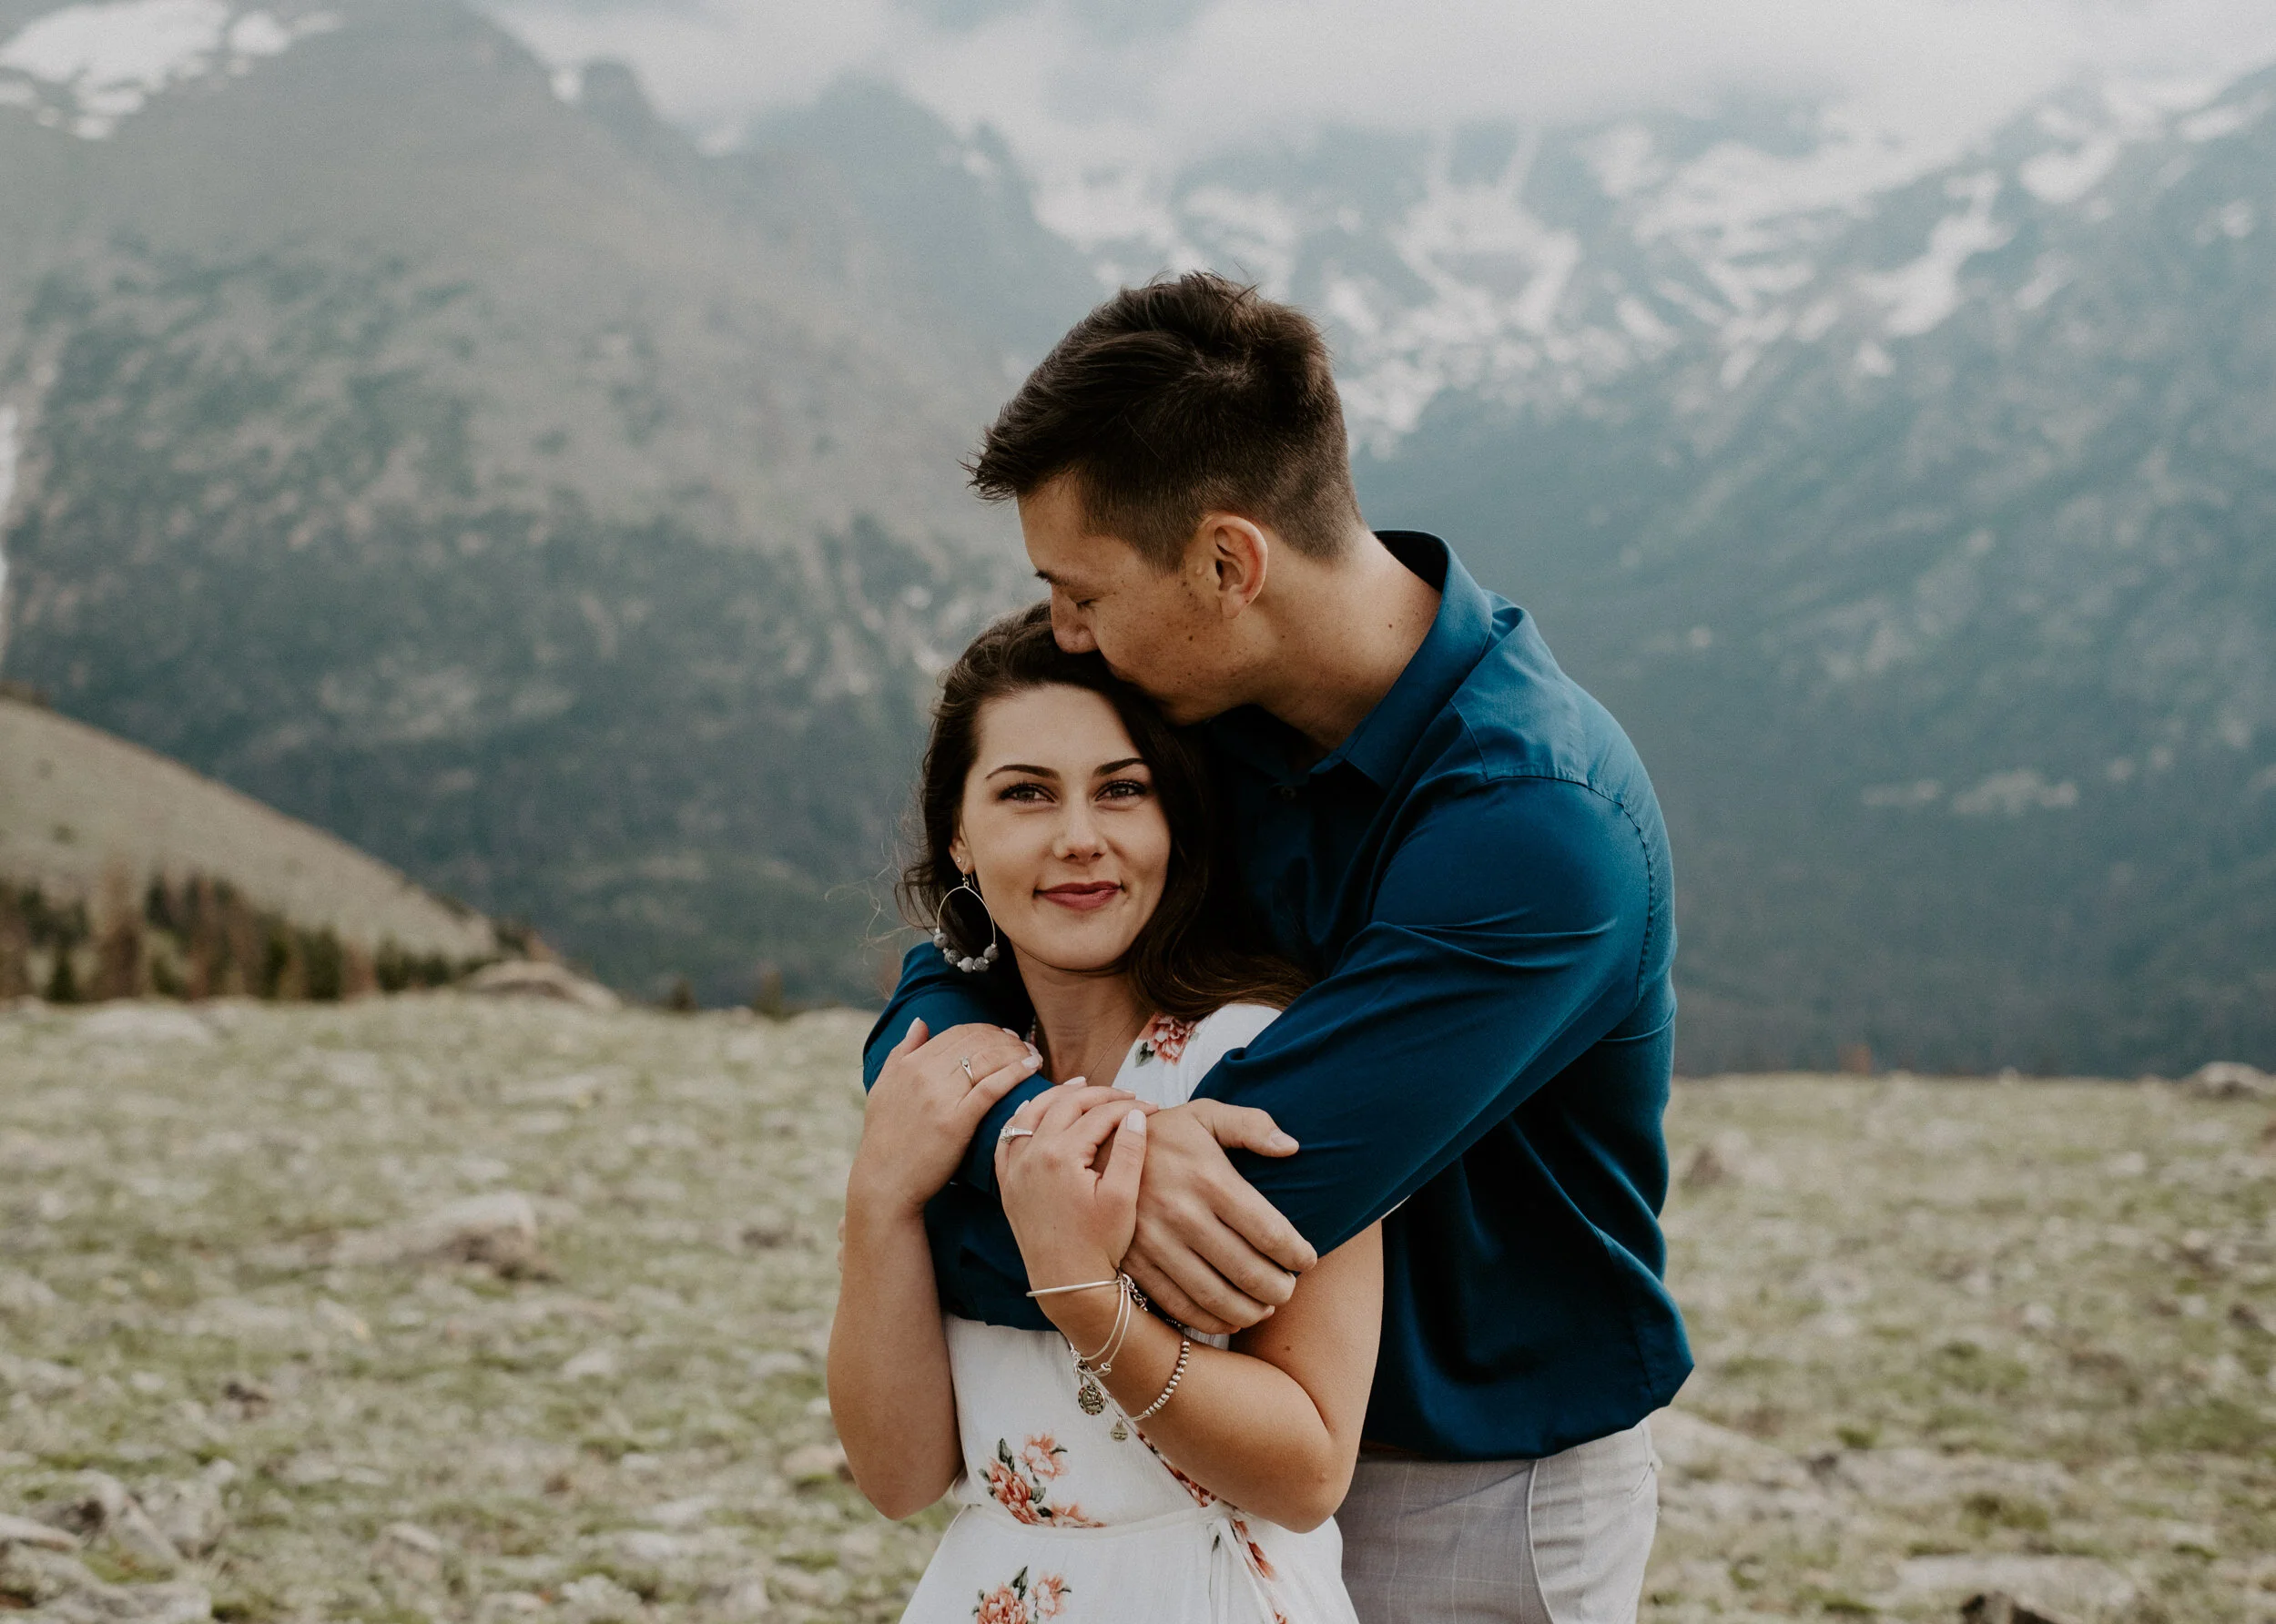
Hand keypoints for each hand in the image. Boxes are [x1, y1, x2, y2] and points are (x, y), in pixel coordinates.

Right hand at [848, 1019, 1040, 1218]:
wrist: (884, 1181)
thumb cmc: (886, 1137)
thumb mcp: (883, 1087)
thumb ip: (902, 1052)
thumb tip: (920, 1022)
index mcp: (910, 1064)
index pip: (957, 1032)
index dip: (986, 1030)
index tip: (1004, 1037)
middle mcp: (924, 1074)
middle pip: (976, 1041)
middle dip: (1005, 1038)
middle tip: (1024, 1044)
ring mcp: (940, 1097)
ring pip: (988, 1058)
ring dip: (1016, 1052)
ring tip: (1033, 1056)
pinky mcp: (956, 1121)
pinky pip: (991, 1087)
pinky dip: (1015, 1072)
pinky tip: (1031, 1067)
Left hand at [996, 1084, 1149, 1290]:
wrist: (1066, 1284)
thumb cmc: (1099, 1244)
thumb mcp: (1123, 1198)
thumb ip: (1129, 1150)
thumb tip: (1136, 1113)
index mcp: (1061, 1155)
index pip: (1099, 1115)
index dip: (1129, 1107)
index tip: (1153, 1106)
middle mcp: (1031, 1155)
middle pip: (1065, 1106)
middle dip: (1098, 1095)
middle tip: (1125, 1095)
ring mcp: (1015, 1169)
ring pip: (1032, 1114)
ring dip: (1057, 1096)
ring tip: (1081, 1087)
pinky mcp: (1007, 1184)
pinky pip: (1008, 1139)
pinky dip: (1023, 1119)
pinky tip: (1036, 1112)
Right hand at [1122, 1099, 1317, 1334]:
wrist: (1090, 1152)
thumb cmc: (1160, 1134)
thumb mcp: (1203, 1115)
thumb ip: (1250, 1124)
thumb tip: (1291, 1146)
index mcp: (1208, 1178)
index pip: (1269, 1231)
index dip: (1296, 1253)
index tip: (1308, 1260)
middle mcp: (1183, 1214)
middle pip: (1247, 1270)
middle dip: (1278, 1288)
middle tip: (1290, 1289)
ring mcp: (1156, 1243)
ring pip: (1215, 1295)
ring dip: (1249, 1311)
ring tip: (1266, 1307)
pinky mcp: (1135, 1262)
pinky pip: (1178, 1304)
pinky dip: (1210, 1321)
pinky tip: (1230, 1319)